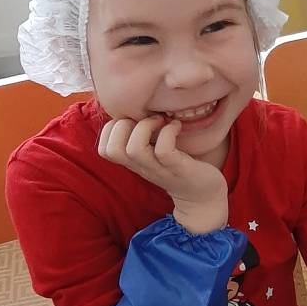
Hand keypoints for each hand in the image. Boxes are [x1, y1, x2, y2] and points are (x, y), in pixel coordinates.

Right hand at [98, 116, 227, 233]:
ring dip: (145, 126)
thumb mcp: (154, 153)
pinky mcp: (179, 168)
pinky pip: (163, 150)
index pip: (104, 150)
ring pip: (134, 149)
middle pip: (113, 149)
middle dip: (124, 125)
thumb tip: (133, 108)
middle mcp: (142, 167)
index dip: (111, 129)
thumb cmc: (179, 166)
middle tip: (147, 119)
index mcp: (133, 162)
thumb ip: (142, 137)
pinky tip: (177, 126)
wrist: (203, 197)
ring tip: (161, 121)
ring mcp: (159, 169)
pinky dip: (168, 132)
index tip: (133, 120)